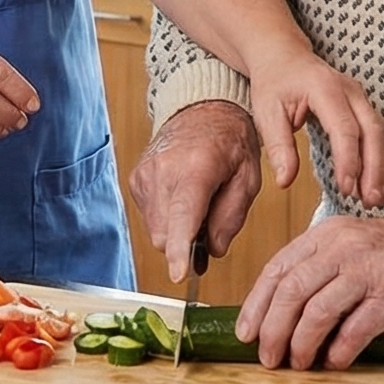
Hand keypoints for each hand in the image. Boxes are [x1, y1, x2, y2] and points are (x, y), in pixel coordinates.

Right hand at [129, 100, 261, 281]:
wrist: (201, 109)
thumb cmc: (230, 141)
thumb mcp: (248, 177)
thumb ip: (232, 217)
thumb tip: (212, 251)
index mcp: (197, 167)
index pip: (184, 216)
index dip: (181, 250)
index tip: (179, 274)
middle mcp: (164, 170)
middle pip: (167, 234)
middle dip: (186, 242)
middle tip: (209, 222)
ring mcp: (145, 174)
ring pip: (156, 231)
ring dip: (176, 231)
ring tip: (198, 204)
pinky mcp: (135, 180)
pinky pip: (149, 218)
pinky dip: (167, 218)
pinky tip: (182, 198)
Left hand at [238, 213, 383, 369]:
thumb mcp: (344, 245)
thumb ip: (312, 268)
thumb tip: (276, 311)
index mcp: (323, 236)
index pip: (277, 269)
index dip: (256, 304)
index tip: (246, 333)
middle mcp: (341, 249)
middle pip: (292, 291)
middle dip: (273, 329)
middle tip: (269, 357)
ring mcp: (366, 271)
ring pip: (319, 311)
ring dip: (302, 343)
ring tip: (298, 362)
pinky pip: (357, 328)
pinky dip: (340, 349)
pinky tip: (333, 361)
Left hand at [243, 49, 383, 208]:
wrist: (283, 55)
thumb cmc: (275, 80)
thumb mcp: (266, 111)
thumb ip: (278, 146)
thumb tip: (285, 180)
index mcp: (324, 88)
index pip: (344, 128)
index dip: (349, 161)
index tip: (346, 188)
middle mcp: (349, 90)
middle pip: (372, 131)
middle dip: (375, 169)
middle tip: (370, 201)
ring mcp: (360, 96)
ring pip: (380, 134)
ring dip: (381, 167)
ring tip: (375, 199)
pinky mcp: (362, 106)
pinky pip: (377, 133)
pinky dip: (379, 159)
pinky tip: (374, 183)